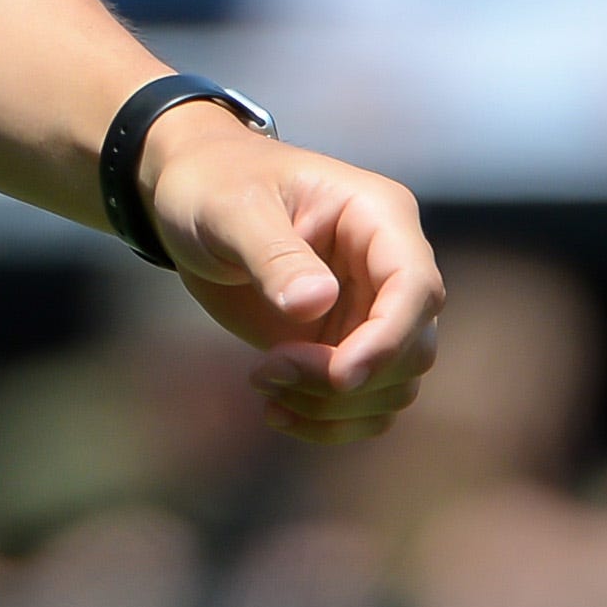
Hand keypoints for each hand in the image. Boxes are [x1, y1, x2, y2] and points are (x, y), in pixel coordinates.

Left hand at [140, 109, 439, 444]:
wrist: (191, 197)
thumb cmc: (212, 185)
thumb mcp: (231, 209)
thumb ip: (273, 254)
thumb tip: (317, 303)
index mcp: (377, 217)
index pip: (415, 288)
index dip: (389, 340)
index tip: (339, 377)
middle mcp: (387, 267)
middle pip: (411, 349)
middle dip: (345, 380)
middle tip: (267, 371)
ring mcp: (370, 310)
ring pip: (393, 386)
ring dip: (333, 406)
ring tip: (262, 384)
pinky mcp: (345, 344)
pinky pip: (365, 403)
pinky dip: (328, 421)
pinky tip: (275, 410)